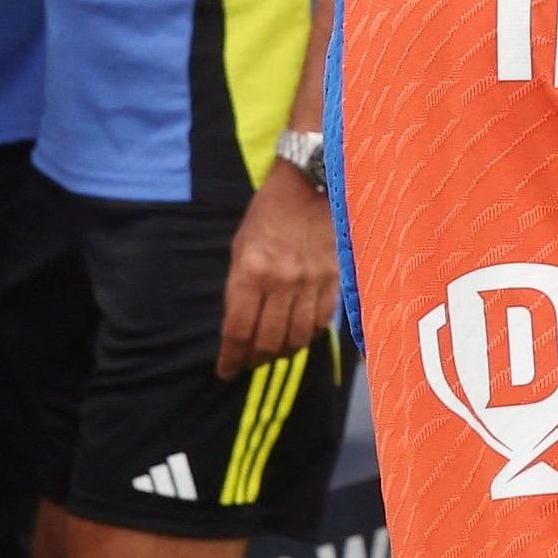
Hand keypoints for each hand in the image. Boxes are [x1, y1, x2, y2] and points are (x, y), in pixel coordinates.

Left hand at [216, 162, 339, 377]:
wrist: (312, 186)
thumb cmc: (268, 214)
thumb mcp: (240, 247)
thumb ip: (239, 287)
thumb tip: (238, 325)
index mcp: (251, 271)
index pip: (238, 330)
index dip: (230, 358)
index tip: (225, 371)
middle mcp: (281, 282)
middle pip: (267, 341)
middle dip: (254, 360)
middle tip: (247, 363)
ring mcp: (311, 282)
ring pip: (297, 337)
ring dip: (282, 352)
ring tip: (272, 353)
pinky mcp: (333, 280)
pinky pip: (321, 321)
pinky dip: (308, 335)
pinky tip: (298, 335)